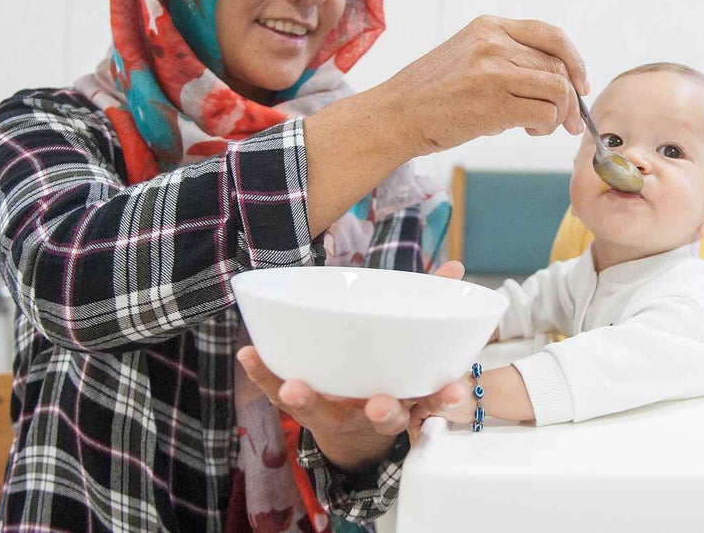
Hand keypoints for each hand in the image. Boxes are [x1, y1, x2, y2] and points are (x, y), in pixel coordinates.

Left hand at [235, 261, 469, 468]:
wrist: (354, 435)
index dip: (442, 398)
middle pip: (382, 417)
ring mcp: (337, 413)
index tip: (453, 389)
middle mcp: (374, 413)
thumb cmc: (387, 375)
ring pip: (323, 411)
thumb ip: (433, 305)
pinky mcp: (304, 407)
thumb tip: (455, 268)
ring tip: (294, 388)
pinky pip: (280, 392)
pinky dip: (264, 375)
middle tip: (378, 405)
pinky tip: (248, 354)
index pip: (432, 401)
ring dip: (309, 400)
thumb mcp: (413, 350)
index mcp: (409, 399)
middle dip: (382, 411)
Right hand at [380, 16, 589, 154]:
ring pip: (557, 89)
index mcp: (489, 26)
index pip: (550, 35)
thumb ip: (506, 58)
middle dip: (571, 96)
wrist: (396, 114)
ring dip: (560, 114)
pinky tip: (530, 130)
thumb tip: (555, 82)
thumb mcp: (467, 56)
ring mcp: (494, 71)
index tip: (580, 83)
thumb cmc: (430, 93)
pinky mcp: (494, 103)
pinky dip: (546, 126)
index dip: (574, 60)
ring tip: (542, 127)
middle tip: (568, 120)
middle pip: (557, 65)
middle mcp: (493, 43)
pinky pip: (544, 113)